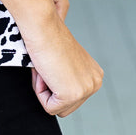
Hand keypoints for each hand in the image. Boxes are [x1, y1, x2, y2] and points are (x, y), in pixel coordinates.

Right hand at [24, 4, 102, 118]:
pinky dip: (40, 91)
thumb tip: (59, 81)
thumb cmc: (48, 38)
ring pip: (57, 109)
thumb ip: (68, 76)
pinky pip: (49, 108)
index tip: (53, 62)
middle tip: (48, 66)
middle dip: (51, 89)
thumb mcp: (65, 62)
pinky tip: (45, 72)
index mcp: (95, 75)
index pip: (71, 98)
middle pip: (66, 107)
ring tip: (47, 68)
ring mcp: (86, 90)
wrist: (43, 26)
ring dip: (45, 90)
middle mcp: (95, 83)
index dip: (55, 82)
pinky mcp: (72, 94)